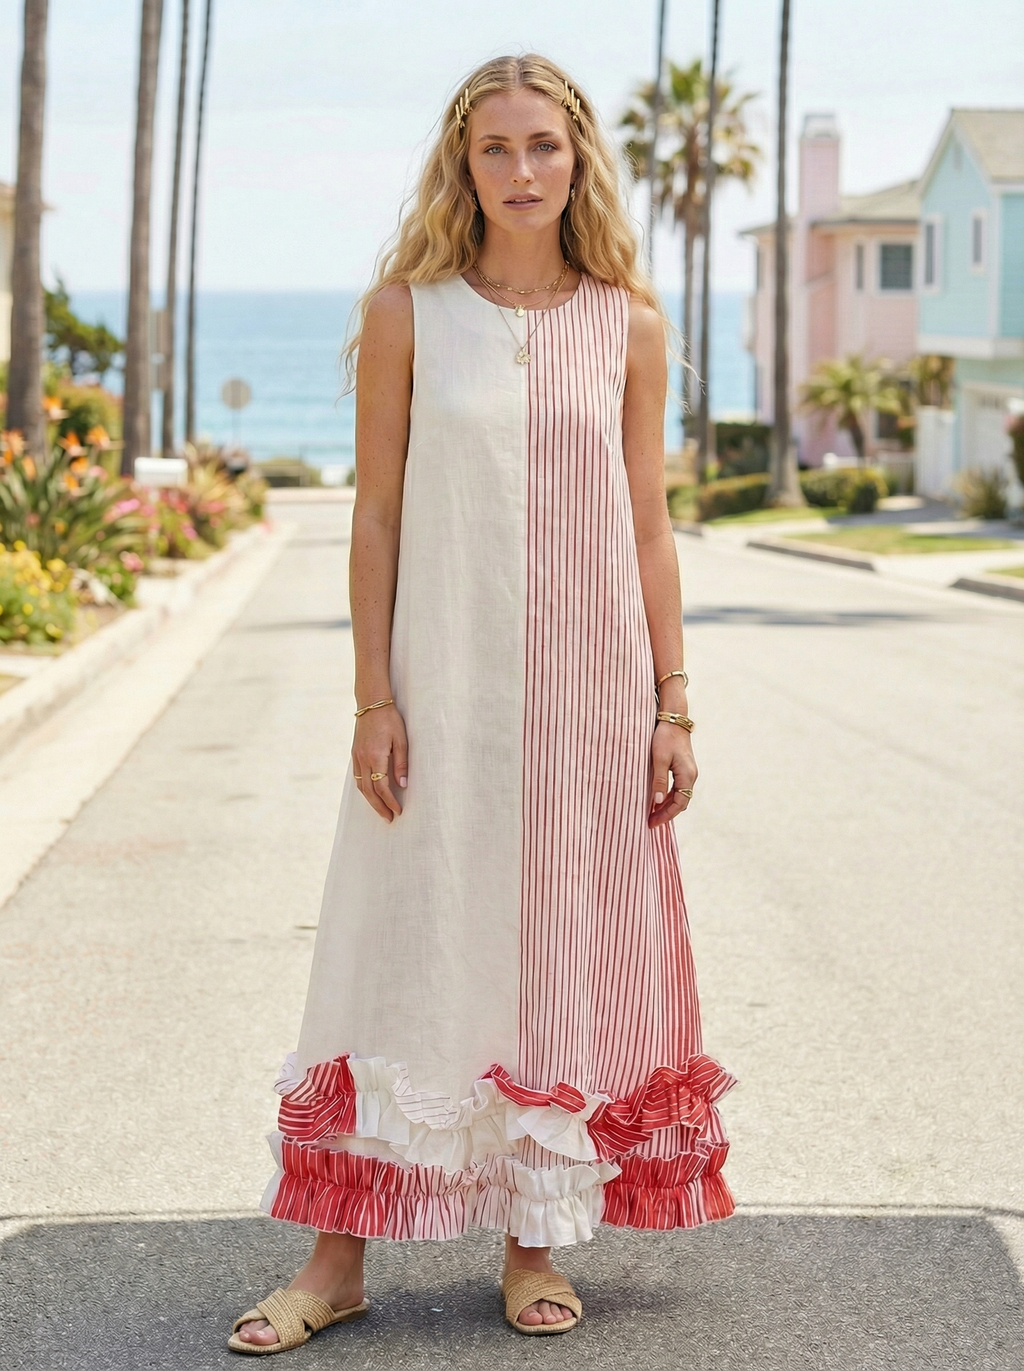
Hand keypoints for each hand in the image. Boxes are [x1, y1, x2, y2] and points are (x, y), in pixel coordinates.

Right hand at [352, 705, 407, 822]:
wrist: (371, 703)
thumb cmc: (390, 720)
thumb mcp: (401, 740)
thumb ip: (401, 763)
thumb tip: (403, 784)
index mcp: (375, 756)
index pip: (382, 787)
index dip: (390, 801)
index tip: (398, 810)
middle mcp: (363, 759)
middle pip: (369, 791)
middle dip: (379, 807)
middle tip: (389, 819)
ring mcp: (356, 757)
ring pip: (361, 786)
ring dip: (370, 801)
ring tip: (381, 811)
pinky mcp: (354, 754)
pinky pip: (357, 778)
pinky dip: (364, 790)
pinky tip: (370, 794)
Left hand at [649, 721, 696, 827]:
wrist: (674, 719)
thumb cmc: (665, 737)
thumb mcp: (659, 759)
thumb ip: (659, 781)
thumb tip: (657, 801)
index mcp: (687, 775)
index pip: (679, 803)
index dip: (666, 815)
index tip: (652, 823)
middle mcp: (691, 776)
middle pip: (681, 802)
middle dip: (666, 813)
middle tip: (650, 822)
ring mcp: (689, 772)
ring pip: (679, 796)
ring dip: (667, 805)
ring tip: (652, 813)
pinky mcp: (684, 768)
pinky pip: (678, 788)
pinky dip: (668, 796)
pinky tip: (657, 799)